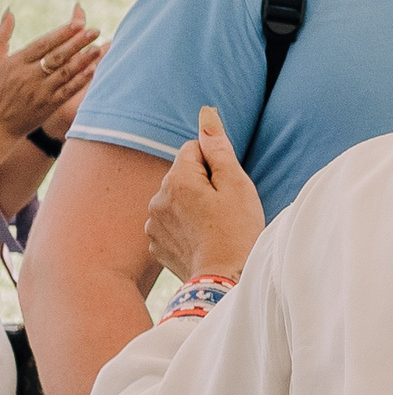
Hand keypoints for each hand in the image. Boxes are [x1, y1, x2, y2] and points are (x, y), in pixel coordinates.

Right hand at [0, 8, 101, 140]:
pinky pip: (67, 90)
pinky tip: (94, 70)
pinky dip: (81, 80)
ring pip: (64, 73)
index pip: (42, 44)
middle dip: (76, 42)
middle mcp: (27, 76)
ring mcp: (39, 91)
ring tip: (99, 48)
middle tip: (95, 30)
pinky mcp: (48, 105)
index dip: (61, 34)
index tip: (78, 23)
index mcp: (15, 62)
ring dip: (83, 60)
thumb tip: (10, 11)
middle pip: (56, 56)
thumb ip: (2, 35)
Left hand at [145, 106, 265, 281]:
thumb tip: (206, 114)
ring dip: (191, 206)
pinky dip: (183, 227)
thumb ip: (219, 148)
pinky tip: (201, 241)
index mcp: (178, 179)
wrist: (224, 280)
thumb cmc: (238, 231)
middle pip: (182, 175)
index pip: (193, 149)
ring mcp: (152, 222)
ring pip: (175, 199)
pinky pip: (169, 223)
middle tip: (224, 210)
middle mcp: (157, 197)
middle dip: (202, 185)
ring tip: (214, 228)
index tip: (227, 186)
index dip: (215, 164)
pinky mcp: (154, 243)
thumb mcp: (237, 185)